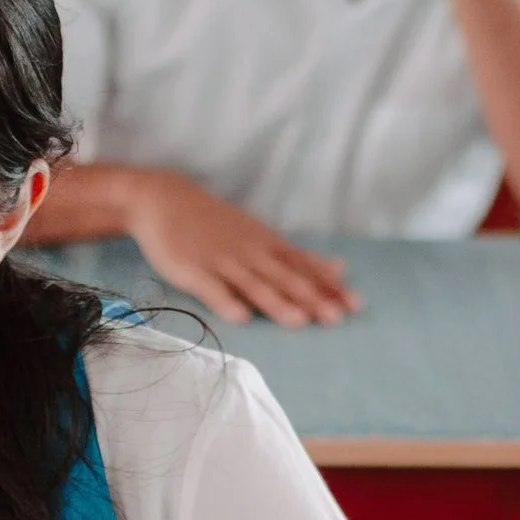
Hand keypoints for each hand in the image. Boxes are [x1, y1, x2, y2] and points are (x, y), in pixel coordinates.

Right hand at [127, 172, 359, 328]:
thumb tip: (341, 268)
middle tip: (335, 317)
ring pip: (253, 284)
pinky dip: (226, 302)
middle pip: (284, 277)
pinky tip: (240, 317)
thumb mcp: (262, 234)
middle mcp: (250, 252)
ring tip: (298, 320)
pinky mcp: (192, 270)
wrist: (165, 199)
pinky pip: (211, 288)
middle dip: (310, 297)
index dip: (328, 286)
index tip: (355, 304)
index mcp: (267, 245)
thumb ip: (299, 256)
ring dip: (276, 302)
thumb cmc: (216, 222)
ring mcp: (221, 261)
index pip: (304, 267)